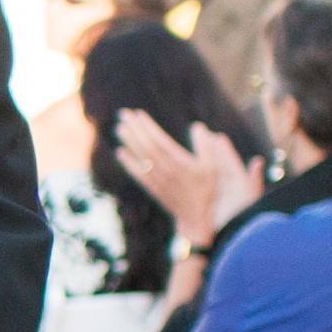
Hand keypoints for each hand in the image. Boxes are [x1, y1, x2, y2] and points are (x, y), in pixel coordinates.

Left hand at [113, 109, 260, 247]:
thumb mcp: (212, 167)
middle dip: (134, 129)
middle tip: (123, 115)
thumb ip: (205, 146)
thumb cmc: (206, 189)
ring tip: (119, 128)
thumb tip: (197, 126)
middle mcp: (165, 170)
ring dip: (128, 142)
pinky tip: (120, 152)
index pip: (159, 140)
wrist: (196, 217)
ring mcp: (157, 180)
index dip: (148, 127)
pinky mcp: (152, 189)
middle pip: (145, 146)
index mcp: (180, 163)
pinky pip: (137, 173)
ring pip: (139, 158)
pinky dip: (127, 163)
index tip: (139, 114)